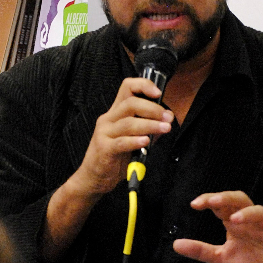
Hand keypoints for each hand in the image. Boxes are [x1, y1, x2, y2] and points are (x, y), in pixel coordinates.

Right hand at [69, 77, 173, 196]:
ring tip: (165, 129)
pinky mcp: (104, 149)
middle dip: (152, 108)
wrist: (94, 177)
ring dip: (150, 124)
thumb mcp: (134, 138)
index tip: (158, 92)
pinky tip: (146, 142)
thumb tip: (168, 117)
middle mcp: (108, 118)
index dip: (143, 85)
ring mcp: (104, 133)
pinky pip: (121, 142)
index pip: (127, 87)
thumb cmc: (115, 156)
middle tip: (167, 118)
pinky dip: (135, 141)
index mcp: (116, 112)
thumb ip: (150, 127)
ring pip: (128, 122)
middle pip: (130, 103)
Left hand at [173, 191, 262, 262]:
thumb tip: (176, 244)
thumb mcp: (222, 258)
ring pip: (260, 211)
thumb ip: (201, 250)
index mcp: (235, 223)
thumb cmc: (253, 262)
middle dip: (226, 198)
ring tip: (234, 219)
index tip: (195, 204)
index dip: (208, 200)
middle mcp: (250, 221)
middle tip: (212, 201)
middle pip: (240, 200)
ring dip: (247, 213)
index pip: (221, 205)